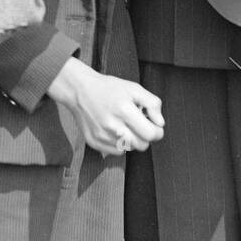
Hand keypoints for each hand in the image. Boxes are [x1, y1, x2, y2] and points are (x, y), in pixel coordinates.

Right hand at [48, 57, 164, 156]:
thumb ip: (152, 103)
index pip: (150, 134)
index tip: (155, 125)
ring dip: (132, 139)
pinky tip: (115, 129)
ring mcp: (102, 136)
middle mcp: (112, 126)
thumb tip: (160, 122)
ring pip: (129, 149)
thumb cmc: (109, 88)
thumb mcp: (134, 88)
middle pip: (142, 146)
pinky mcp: (94, 143)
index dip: (157, 131)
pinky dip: (120, 143)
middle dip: (146, 136)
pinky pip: (116, 152)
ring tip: (126, 125)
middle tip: (141, 124)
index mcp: (124, 110)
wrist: (80, 91)